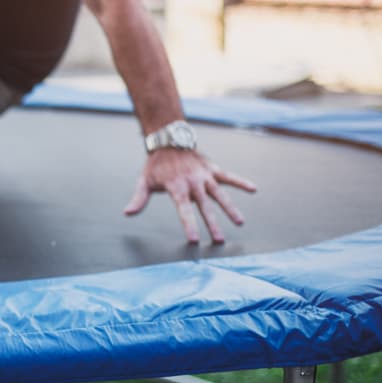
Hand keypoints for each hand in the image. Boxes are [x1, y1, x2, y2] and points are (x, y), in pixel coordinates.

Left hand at [124, 148, 256, 243]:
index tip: (195, 240)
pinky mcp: (213, 169)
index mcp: (176, 187)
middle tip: (219, 241)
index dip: (189, 224)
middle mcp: (193, 182)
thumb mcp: (144, 181)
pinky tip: (254, 189)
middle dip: (212, 224)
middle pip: (205, 206)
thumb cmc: (156, 166)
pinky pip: (229, 177)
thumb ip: (139, 198)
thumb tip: (127, 213)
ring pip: (220, 194)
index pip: (184, 210)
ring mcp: (205, 176)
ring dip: (230, 208)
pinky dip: (241, 182)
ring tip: (240, 223)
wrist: (169, 141)